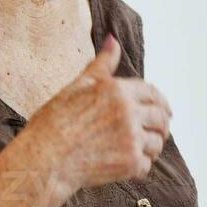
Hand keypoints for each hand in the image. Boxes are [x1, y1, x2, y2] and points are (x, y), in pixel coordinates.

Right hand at [22, 34, 171, 193]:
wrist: (43, 159)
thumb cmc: (55, 122)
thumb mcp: (78, 86)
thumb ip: (102, 64)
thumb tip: (113, 39)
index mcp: (118, 90)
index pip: (153, 92)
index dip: (160, 101)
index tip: (163, 109)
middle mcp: (129, 113)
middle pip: (161, 117)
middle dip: (162, 124)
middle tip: (157, 131)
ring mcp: (131, 139)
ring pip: (157, 142)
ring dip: (152, 146)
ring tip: (140, 148)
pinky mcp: (130, 163)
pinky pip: (147, 164)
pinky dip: (140, 166)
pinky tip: (128, 165)